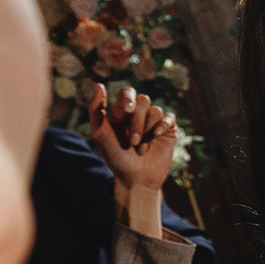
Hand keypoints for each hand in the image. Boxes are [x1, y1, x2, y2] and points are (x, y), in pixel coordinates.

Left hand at [86, 82, 177, 234]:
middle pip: (142, 100)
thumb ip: (95, 109)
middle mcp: (138, 114)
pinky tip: (157, 135)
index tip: (125, 110)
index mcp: (122, 112)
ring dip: (146, 130)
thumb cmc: (115, 158)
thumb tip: (99, 84)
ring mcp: (154, 121)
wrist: (135, 179)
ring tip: (140, 148)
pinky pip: (169, 117)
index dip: (127, 98)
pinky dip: (163, 125)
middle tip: (132, 141)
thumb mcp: (100, 134)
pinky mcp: (168, 130)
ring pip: (155, 110)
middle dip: (136, 121)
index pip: (127, 92)